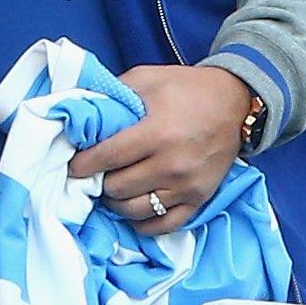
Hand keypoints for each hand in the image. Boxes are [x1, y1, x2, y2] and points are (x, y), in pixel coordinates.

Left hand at [68, 64, 252, 234]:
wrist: (233, 102)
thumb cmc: (184, 88)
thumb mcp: (145, 79)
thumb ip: (111, 94)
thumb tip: (79, 111)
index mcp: (156, 133)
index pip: (107, 158)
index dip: (82, 164)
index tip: (71, 165)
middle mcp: (172, 165)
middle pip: (117, 187)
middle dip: (98, 180)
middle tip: (93, 174)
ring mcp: (187, 186)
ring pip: (136, 210)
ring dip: (116, 201)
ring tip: (111, 188)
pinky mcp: (200, 200)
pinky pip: (164, 225)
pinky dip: (143, 222)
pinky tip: (133, 207)